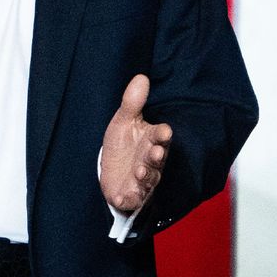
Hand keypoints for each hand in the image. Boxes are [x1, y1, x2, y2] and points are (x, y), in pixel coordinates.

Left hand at [100, 74, 172, 212]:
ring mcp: (142, 180)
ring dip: (145, 176)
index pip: (160, 136)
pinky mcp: (131, 194)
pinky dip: (127, 199)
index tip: (165, 131)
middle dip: (156, 157)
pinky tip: (121, 197)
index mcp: (151, 141)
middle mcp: (150, 161)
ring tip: (138, 171)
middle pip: (157, 159)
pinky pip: (132, 199)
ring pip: (148, 179)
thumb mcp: (124, 120)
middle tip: (155, 153)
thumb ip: (132, 102)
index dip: (162, 135)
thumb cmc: (123, 143)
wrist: (111, 169)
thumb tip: (141, 77)